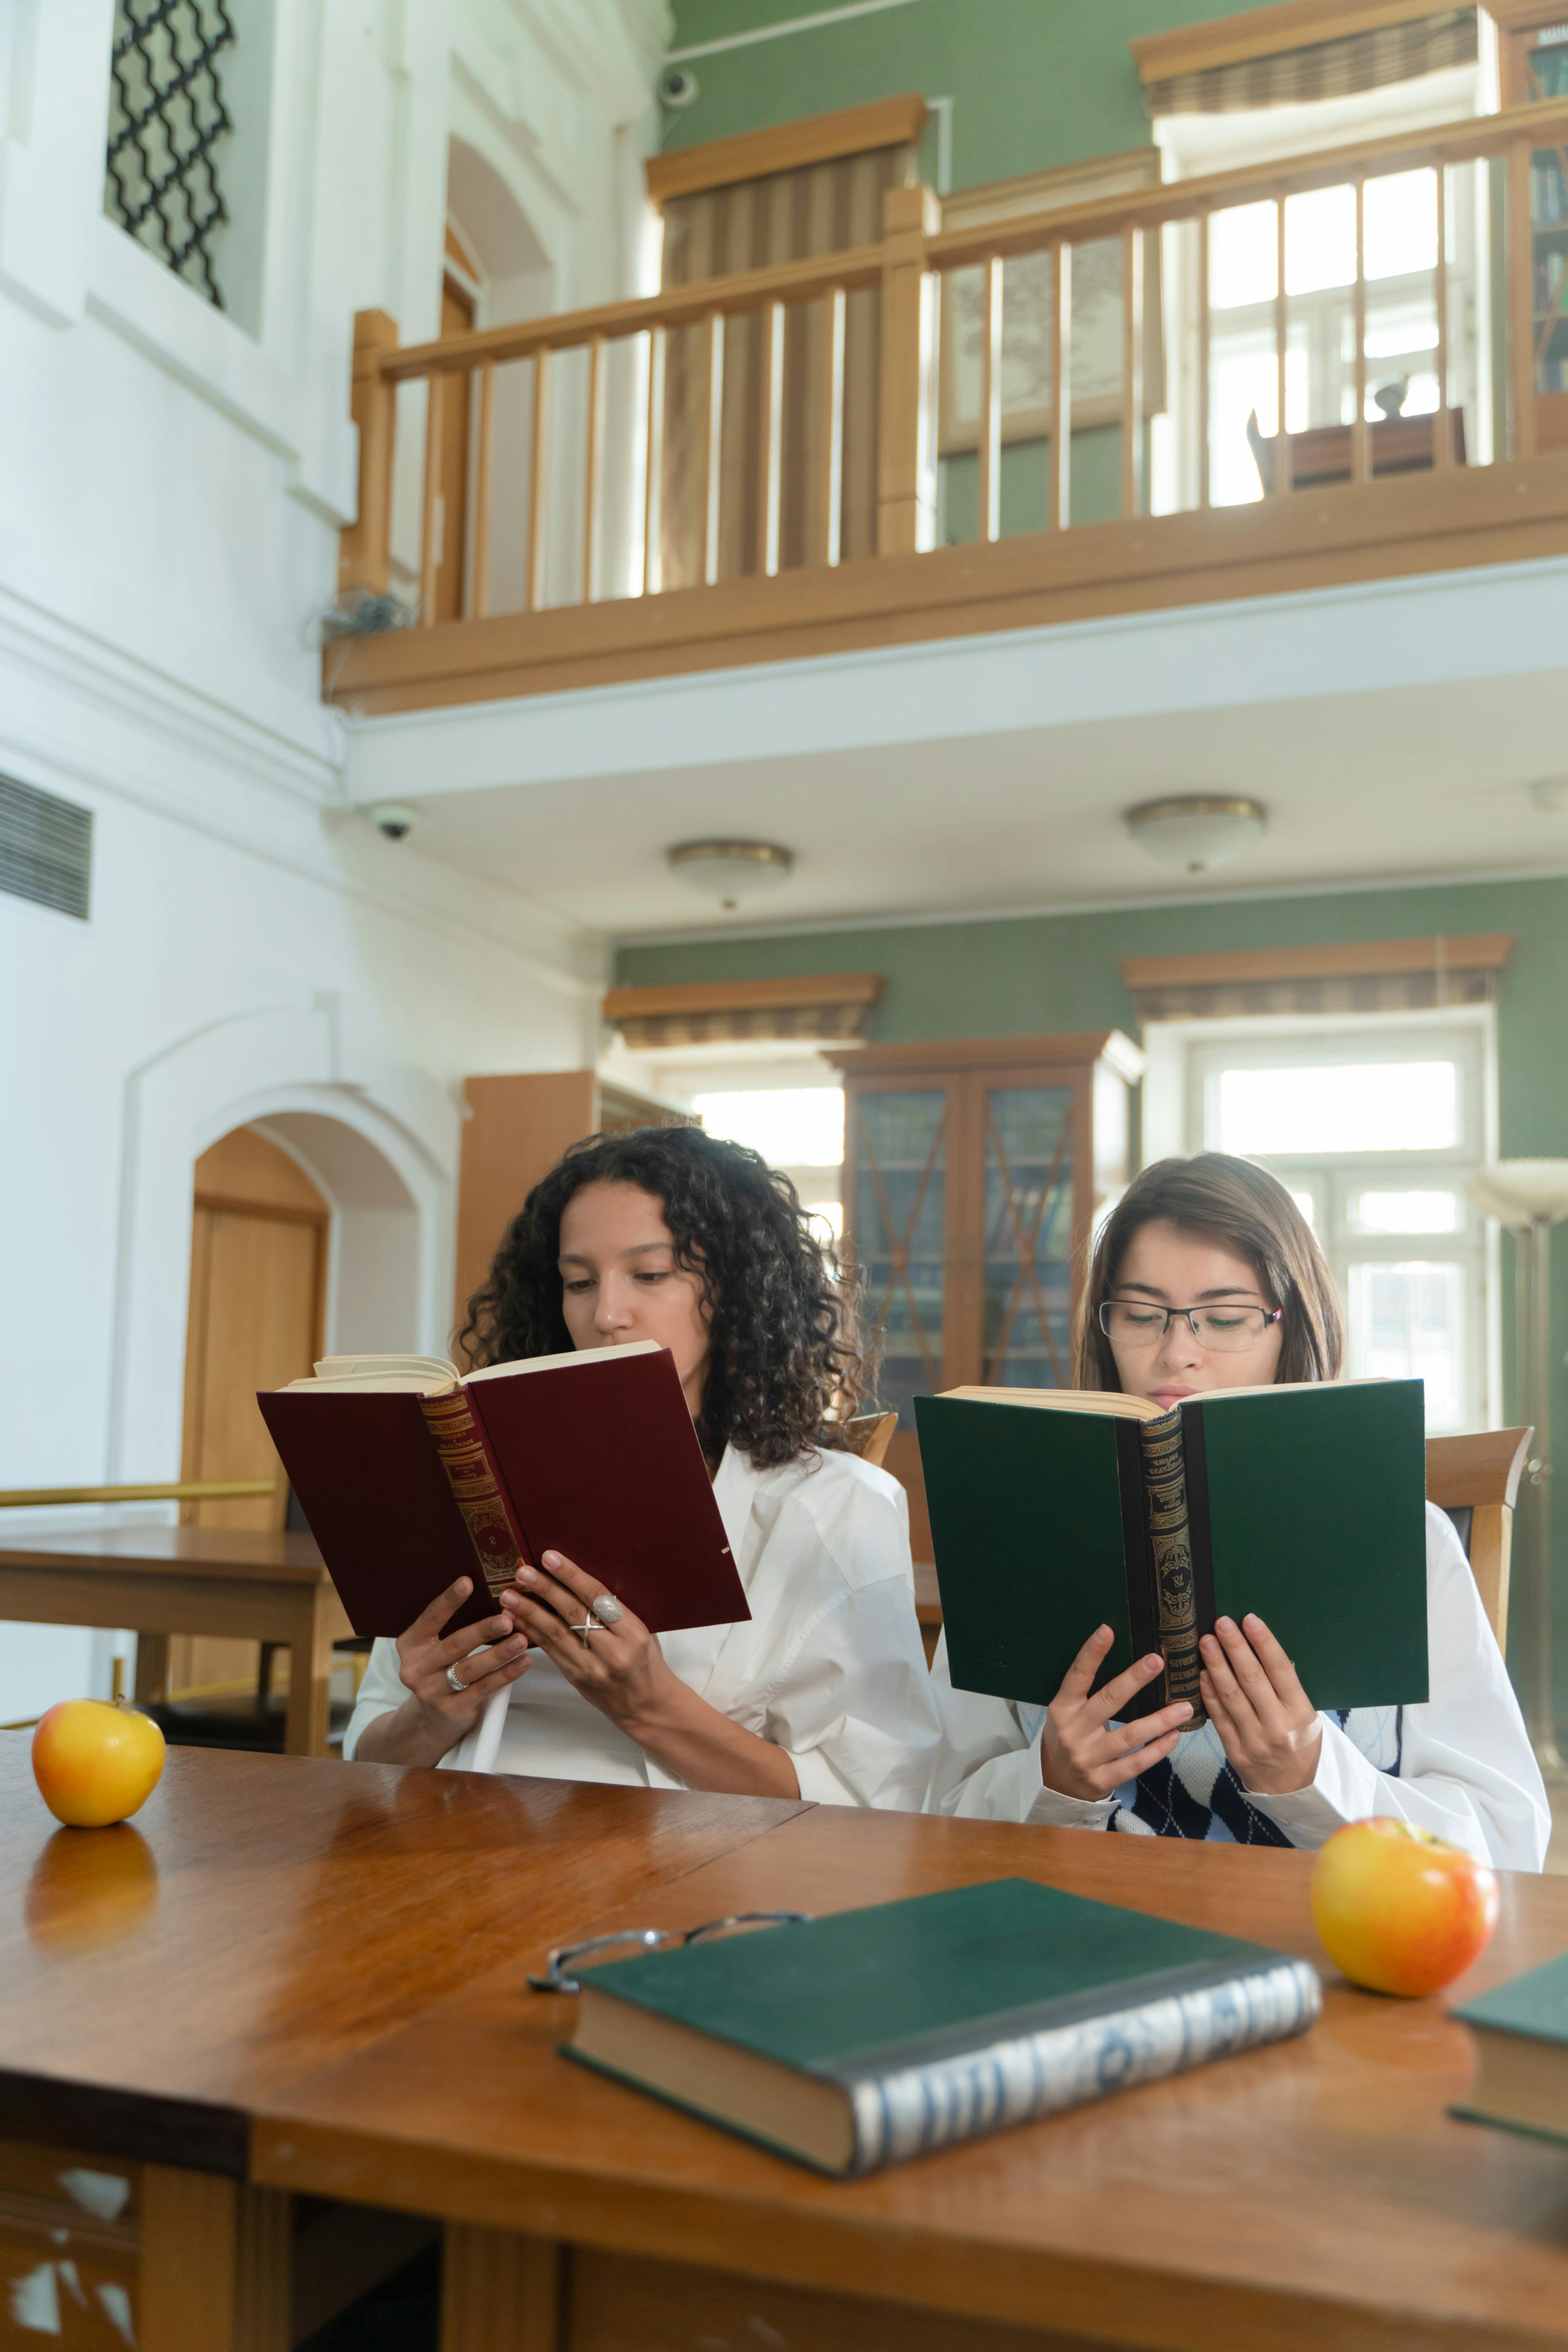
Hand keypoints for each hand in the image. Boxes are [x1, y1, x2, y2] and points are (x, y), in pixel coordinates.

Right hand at [396, 1576, 532, 1737]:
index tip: (468, 1582)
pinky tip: (523, 1662)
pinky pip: (483, 1689)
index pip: (430, 1618)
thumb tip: (492, 1593)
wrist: (431, 1719)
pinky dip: (505, 1675)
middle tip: (507, 1618)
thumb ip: (452, 1626)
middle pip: (454, 1645)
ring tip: (521, 1639)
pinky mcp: (451, 1710)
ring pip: (469, 1669)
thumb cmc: (441, 1671)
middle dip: (482, 1631)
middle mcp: (416, 1668)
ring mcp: (431, 1692)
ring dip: (499, 1653)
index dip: (449, 1600)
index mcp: (410, 1645)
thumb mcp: (435, 1648)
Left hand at [500, 1551, 677, 1740]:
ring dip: (529, 1612)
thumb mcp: (643, 1630)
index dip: (572, 1576)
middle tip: (523, 1572)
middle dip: (545, 1590)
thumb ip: (616, 1610)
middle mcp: (613, 1652)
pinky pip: (549, 1651)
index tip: (551, 1558)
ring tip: (509, 1596)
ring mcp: (591, 1668)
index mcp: (634, 1634)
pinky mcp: (575, 1678)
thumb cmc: (646, 1662)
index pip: (598, 1598)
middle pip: (573, 1614)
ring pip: (555, 1634)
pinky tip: (516, 1619)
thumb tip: (580, 1579)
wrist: (646, 1705)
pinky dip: (531, 1632)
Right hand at [1039, 1627, 1193, 1801]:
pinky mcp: (1103, 1780)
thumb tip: (1125, 1659)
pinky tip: (1174, 1736)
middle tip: (1158, 1660)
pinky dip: (1157, 1750)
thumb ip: (1088, 1693)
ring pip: (1129, 1736)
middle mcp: (1073, 1731)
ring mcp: (1088, 1757)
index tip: (1107, 1630)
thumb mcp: (1067, 1712)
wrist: (1054, 1783)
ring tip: (1185, 1707)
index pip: (1077, 1676)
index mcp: (1062, 1709)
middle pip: (1108, 1701)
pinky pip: (1135, 1764)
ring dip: (1160, 1720)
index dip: (1091, 1653)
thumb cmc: (1068, 1736)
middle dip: (1134, 1679)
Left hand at [1199, 1614, 1320, 1794]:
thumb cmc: (1300, 1742)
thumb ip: (1286, 1689)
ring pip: (1232, 1697)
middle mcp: (1278, 1726)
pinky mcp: (1235, 1752)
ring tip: (1206, 1641)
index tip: (1249, 1619)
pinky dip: (1209, 1694)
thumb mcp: (1306, 1716)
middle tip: (1221, 1623)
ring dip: (1217, 1666)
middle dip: (1235, 1648)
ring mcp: (1255, 1741)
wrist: (1294, 1789)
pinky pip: (1219, 1718)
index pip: (1281, 1671)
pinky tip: (1202, 1674)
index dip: (1264, 1643)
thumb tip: (1261, 1648)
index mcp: (1301, 1713)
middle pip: (1253, 1680)